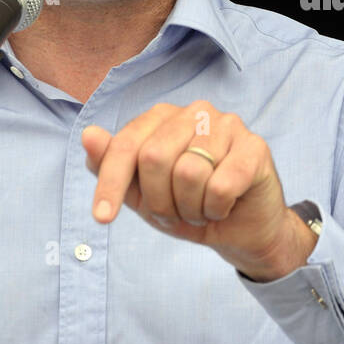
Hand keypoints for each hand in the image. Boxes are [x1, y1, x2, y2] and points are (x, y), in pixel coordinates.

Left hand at [82, 101, 314, 279]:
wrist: (241, 231)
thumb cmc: (190, 205)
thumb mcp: (142, 194)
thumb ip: (113, 165)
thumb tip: (88, 135)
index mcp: (163, 117)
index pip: (126, 145)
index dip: (110, 183)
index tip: (102, 218)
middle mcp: (196, 111)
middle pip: (154, 158)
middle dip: (159, 201)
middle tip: (177, 213)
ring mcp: (229, 124)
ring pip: (189, 173)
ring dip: (191, 208)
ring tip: (202, 209)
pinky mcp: (255, 147)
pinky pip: (221, 186)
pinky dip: (217, 209)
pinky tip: (225, 206)